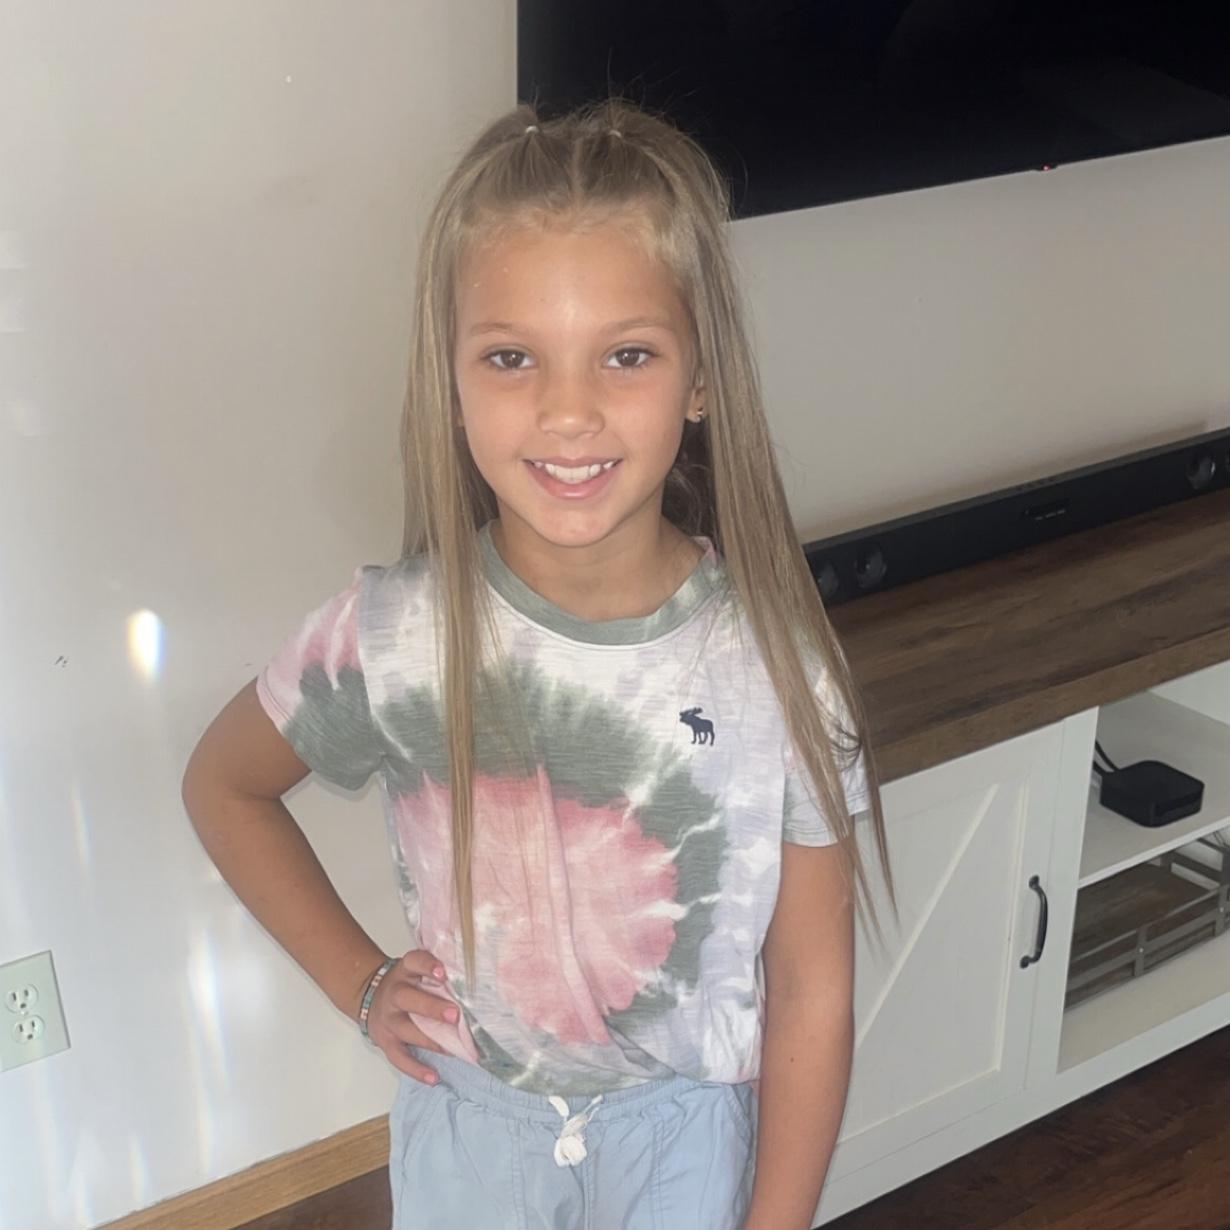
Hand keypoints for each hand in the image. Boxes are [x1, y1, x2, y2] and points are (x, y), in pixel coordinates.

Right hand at [363, 948, 459, 1084]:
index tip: (443, 972)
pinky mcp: (386, 1042)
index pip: (414, 962)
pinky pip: (400, 1058)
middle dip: (432, 1008)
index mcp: (404, 971)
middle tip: (455, 1015)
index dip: (427, 966)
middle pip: (408, 998)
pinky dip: (416, 1070)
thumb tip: (475, 977)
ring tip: (454, 1049)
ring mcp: (389, 1019)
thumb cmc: (406, 982)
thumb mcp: (416, 969)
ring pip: (407, 1030)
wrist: (369, 995)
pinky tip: (434, 1077)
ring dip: (431, 1040)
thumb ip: (439, 972)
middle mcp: (394, 994)